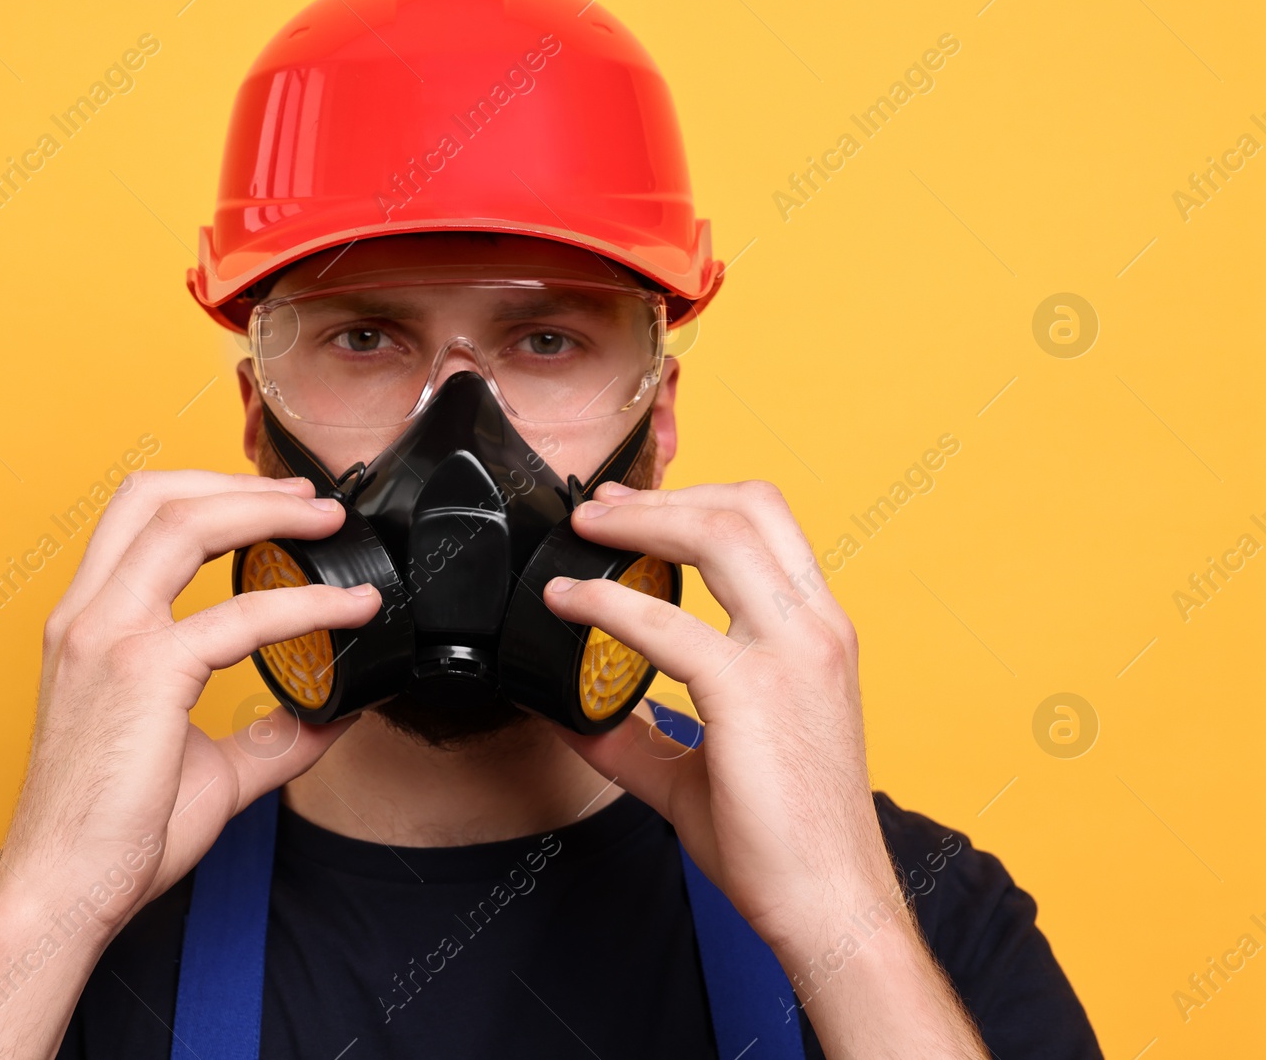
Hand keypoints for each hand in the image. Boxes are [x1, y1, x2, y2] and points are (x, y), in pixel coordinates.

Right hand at [0, 470, 380, 933]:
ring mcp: (107, 638)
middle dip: (239, 482)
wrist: (65, 892)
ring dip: (265, 512)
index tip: (275, 507)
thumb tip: (331, 716)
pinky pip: (239, 616)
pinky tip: (345, 610)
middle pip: (155, 495)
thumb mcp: (207, 767)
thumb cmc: (112, 834)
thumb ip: (269, 735)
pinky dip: (303, 604)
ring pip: (184, 524)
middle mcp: (88, 618)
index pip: (139, 520)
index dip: (210, 495)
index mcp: (89, 628)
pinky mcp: (142, 673)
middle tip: (309, 499)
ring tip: (325, 520)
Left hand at [542, 479, 985, 1055]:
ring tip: (586, 529)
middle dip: (663, 494)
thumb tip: (574, 717)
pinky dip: (607, 602)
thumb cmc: (784, 839)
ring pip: (720, 535)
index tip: (634, 509)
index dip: (697, 500)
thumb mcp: (703, 766)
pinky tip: (568, 604)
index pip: (767, 526)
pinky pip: (666, 625)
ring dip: (640, 521)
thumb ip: (642, 733)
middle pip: (748, 507)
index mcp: (816, 634)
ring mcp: (793, 654)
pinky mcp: (753, 692)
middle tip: (599, 506)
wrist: (828, 903)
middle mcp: (815, 629)